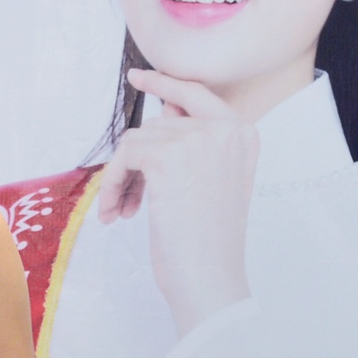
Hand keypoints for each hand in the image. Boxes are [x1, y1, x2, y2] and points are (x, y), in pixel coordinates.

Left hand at [96, 68, 258, 335]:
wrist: (211, 279)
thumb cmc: (209, 243)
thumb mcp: (210, 182)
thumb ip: (193, 142)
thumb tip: (164, 106)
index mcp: (245, 134)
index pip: (198, 94)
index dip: (166, 84)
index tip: (138, 77)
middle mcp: (227, 130)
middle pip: (158, 125)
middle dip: (136, 162)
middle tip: (124, 199)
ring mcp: (198, 140)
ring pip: (137, 140)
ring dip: (122, 177)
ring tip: (123, 210)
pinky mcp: (168, 156)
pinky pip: (124, 156)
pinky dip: (113, 184)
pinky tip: (117, 211)